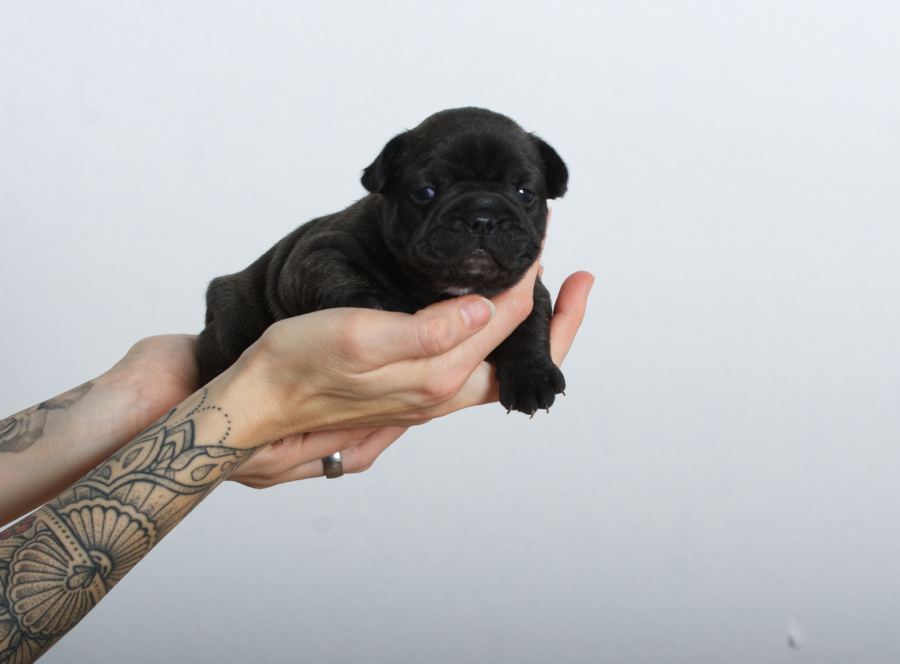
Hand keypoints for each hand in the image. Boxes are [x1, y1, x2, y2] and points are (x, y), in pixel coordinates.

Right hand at [227, 269, 592, 485]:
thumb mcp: (360, 339)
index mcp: (436, 374)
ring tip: (551, 293)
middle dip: (557, 316)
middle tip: (582, 278)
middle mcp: (441, 390)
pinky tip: (488, 319)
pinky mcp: (413, 389)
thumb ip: (428, 330)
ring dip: (531, 329)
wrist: (260, 403)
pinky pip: (474, 368)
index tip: (544, 235)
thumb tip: (484, 309)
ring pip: (501, 363)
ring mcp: (429, 394)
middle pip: (521, 356)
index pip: (504, 318)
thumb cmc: (297, 368)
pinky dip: (497, 341)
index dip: (530, 273)